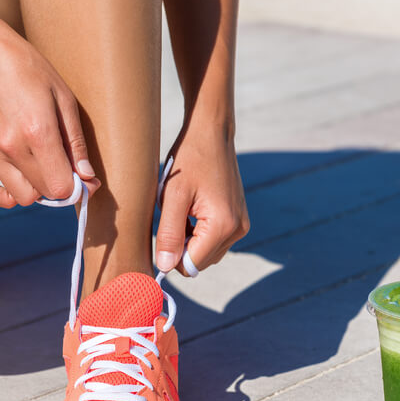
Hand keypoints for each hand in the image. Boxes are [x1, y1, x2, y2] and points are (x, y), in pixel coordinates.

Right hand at [0, 15, 99, 206]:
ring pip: (21, 197)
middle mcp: (12, 147)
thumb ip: (76, 143)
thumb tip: (87, 177)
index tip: (82, 177)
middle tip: (63, 166)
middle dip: (60, 185)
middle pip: (44, 194)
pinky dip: (7, 195)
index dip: (77, 187)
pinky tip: (19, 179)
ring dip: (36, 189)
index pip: (60, 188)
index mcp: (38, 132)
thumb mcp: (64, 98)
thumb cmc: (28, 69)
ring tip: (41, 167)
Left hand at [155, 124, 248, 274]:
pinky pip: (214, 241)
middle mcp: (238, 230)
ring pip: (206, 253)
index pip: (191, 264)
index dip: (171, 257)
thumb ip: (168, 234)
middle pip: (200, 262)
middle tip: (170, 216)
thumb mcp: (172, 196)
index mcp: (223, 226)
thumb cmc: (189, 159)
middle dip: (181, 247)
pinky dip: (198, 234)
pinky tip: (190, 210)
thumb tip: (165, 268)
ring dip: (189, 240)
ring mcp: (241, 225)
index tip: (158, 236)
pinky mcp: (239, 219)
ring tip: (181, 210)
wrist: (211, 133)